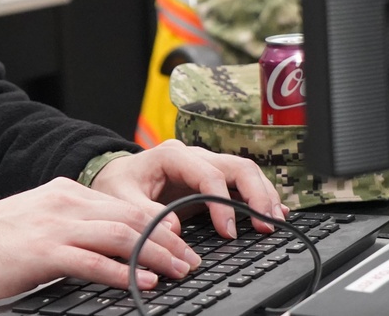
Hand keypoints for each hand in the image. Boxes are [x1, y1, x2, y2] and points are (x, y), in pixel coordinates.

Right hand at [0, 177, 201, 302]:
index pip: (122, 206)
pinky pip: (93, 261)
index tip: (178, 244)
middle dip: (166, 241)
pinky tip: (143, 283)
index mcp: (63, 192)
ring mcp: (55, 225)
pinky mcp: (44, 251)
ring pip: (120, 237)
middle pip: (129, 219)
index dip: (156, 226)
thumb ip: (68, 227)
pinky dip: (123, 273)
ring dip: (155, 256)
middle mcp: (63, 202)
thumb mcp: (35, 222)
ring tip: (179, 272)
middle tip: (191, 262)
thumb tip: (102, 249)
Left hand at [90, 139, 286, 239]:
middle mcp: (193, 156)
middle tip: (266, 224)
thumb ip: (144, 212)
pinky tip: (273, 213)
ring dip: (263, 195)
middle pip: (237, 166)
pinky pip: (241, 183)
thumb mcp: (121, 198)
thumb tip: (173, 229)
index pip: (209, 175)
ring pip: (245, 171)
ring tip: (274, 222)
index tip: (226, 233)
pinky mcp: (211, 180)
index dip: (222, 204)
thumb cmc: (118, 184)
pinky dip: (259, 196)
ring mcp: (205, 166)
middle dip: (256, 194)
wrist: (114, 176)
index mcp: (172, 155)